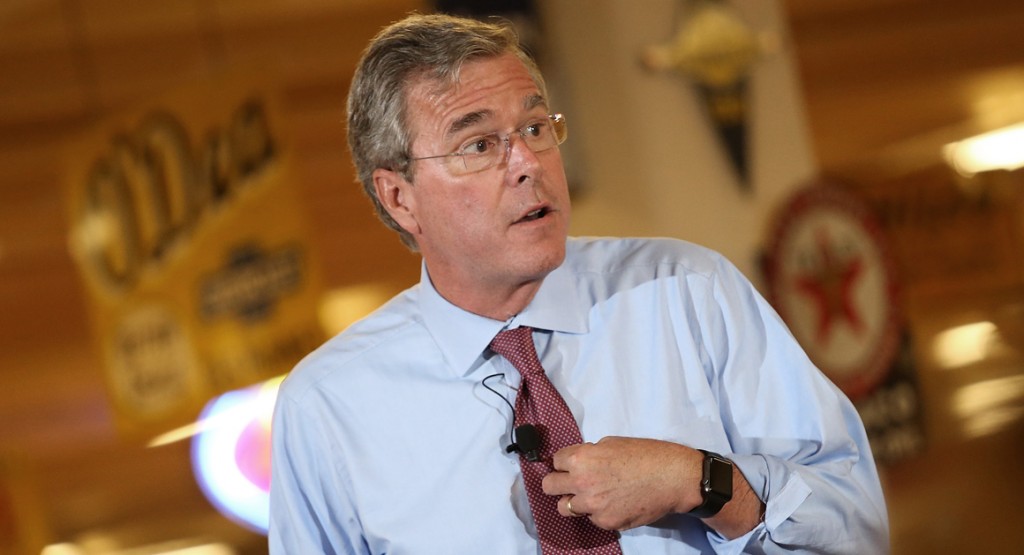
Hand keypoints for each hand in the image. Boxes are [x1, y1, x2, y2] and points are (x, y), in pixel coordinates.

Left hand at [540, 436, 703, 530]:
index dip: (564, 462)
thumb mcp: (612, 443)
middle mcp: (582, 482)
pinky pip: (590, 519)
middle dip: (558, 482)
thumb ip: (590, 453)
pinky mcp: (606, 522)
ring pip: (564, 507)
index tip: (571, 464)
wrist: (672, 478)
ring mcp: (593, 506)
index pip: (555, 461)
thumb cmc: (646, 455)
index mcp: (581, 458)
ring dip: (574, 501)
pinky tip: (612, 503)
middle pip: (549, 486)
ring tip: (591, 495)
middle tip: (570, 482)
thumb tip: (580, 462)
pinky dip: (597, 512)